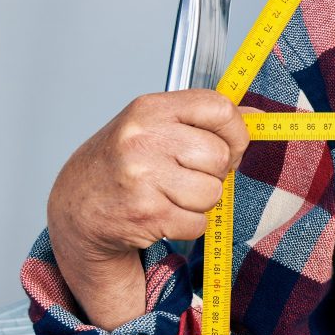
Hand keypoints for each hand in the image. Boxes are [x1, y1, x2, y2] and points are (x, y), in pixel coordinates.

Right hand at [47, 90, 248, 325]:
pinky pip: (197, 223)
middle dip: (214, 173)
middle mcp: (143, 139)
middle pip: (219, 157)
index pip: (220, 108)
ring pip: (212, 193)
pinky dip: (187, 225)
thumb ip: (204, 119)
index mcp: (150, 109)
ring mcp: (142, 178)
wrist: (77, 208)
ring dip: (200, 202)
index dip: (235, 132)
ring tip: (171, 195)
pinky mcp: (146, 215)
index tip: (228, 146)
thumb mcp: (156, 127)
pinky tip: (162, 214)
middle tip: (188, 176)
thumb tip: (258, 115)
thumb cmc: (122, 164)